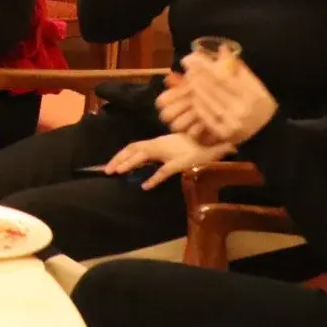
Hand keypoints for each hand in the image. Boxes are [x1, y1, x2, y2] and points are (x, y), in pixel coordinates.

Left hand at [102, 133, 233, 189]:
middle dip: (119, 158)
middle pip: (134, 148)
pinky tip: (145, 186)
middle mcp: (162, 144)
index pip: (135, 146)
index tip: (110, 164)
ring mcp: (171, 151)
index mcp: (160, 142)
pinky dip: (154, 177)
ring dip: (129, 163)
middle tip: (106, 170)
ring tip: (117, 172)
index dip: (121, 154)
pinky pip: (166, 169)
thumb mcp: (178, 150)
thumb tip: (150, 171)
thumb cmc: (201, 145)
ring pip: (144, 154)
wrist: (220, 140)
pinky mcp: (183, 161)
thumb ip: (165, 158)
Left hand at [171, 53, 279, 144]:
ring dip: (195, 87)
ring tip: (189, 76)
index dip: (206, 67)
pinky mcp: (224, 133)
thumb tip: (223, 49)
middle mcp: (242, 110)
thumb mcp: (256, 86)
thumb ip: (239, 68)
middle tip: (187, 63)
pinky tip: (194, 95)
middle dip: (198, 74)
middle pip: (213, 88)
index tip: (194, 57)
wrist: (268, 132)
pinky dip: (199, 104)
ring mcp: (232, 123)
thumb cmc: (260, 105)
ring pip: (208, 101)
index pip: (223, 78)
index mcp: (252, 96)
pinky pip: (206, 116)